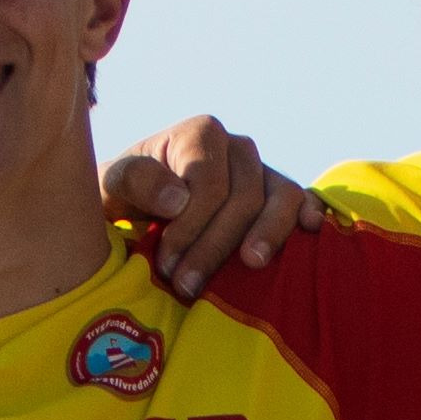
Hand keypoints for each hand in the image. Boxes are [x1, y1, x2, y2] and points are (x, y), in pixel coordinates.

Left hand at [107, 112, 307, 294]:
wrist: (138, 208)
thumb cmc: (124, 197)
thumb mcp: (111, 185)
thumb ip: (134, 181)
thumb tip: (178, 199)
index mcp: (200, 134)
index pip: (209, 183)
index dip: (191, 227)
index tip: (166, 264)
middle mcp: (237, 148)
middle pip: (244, 197)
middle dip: (215, 245)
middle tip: (187, 285)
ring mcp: (264, 171)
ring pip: (283, 197)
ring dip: (268, 235)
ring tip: (250, 265)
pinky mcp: (280, 197)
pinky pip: (304, 202)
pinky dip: (310, 217)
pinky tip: (309, 234)